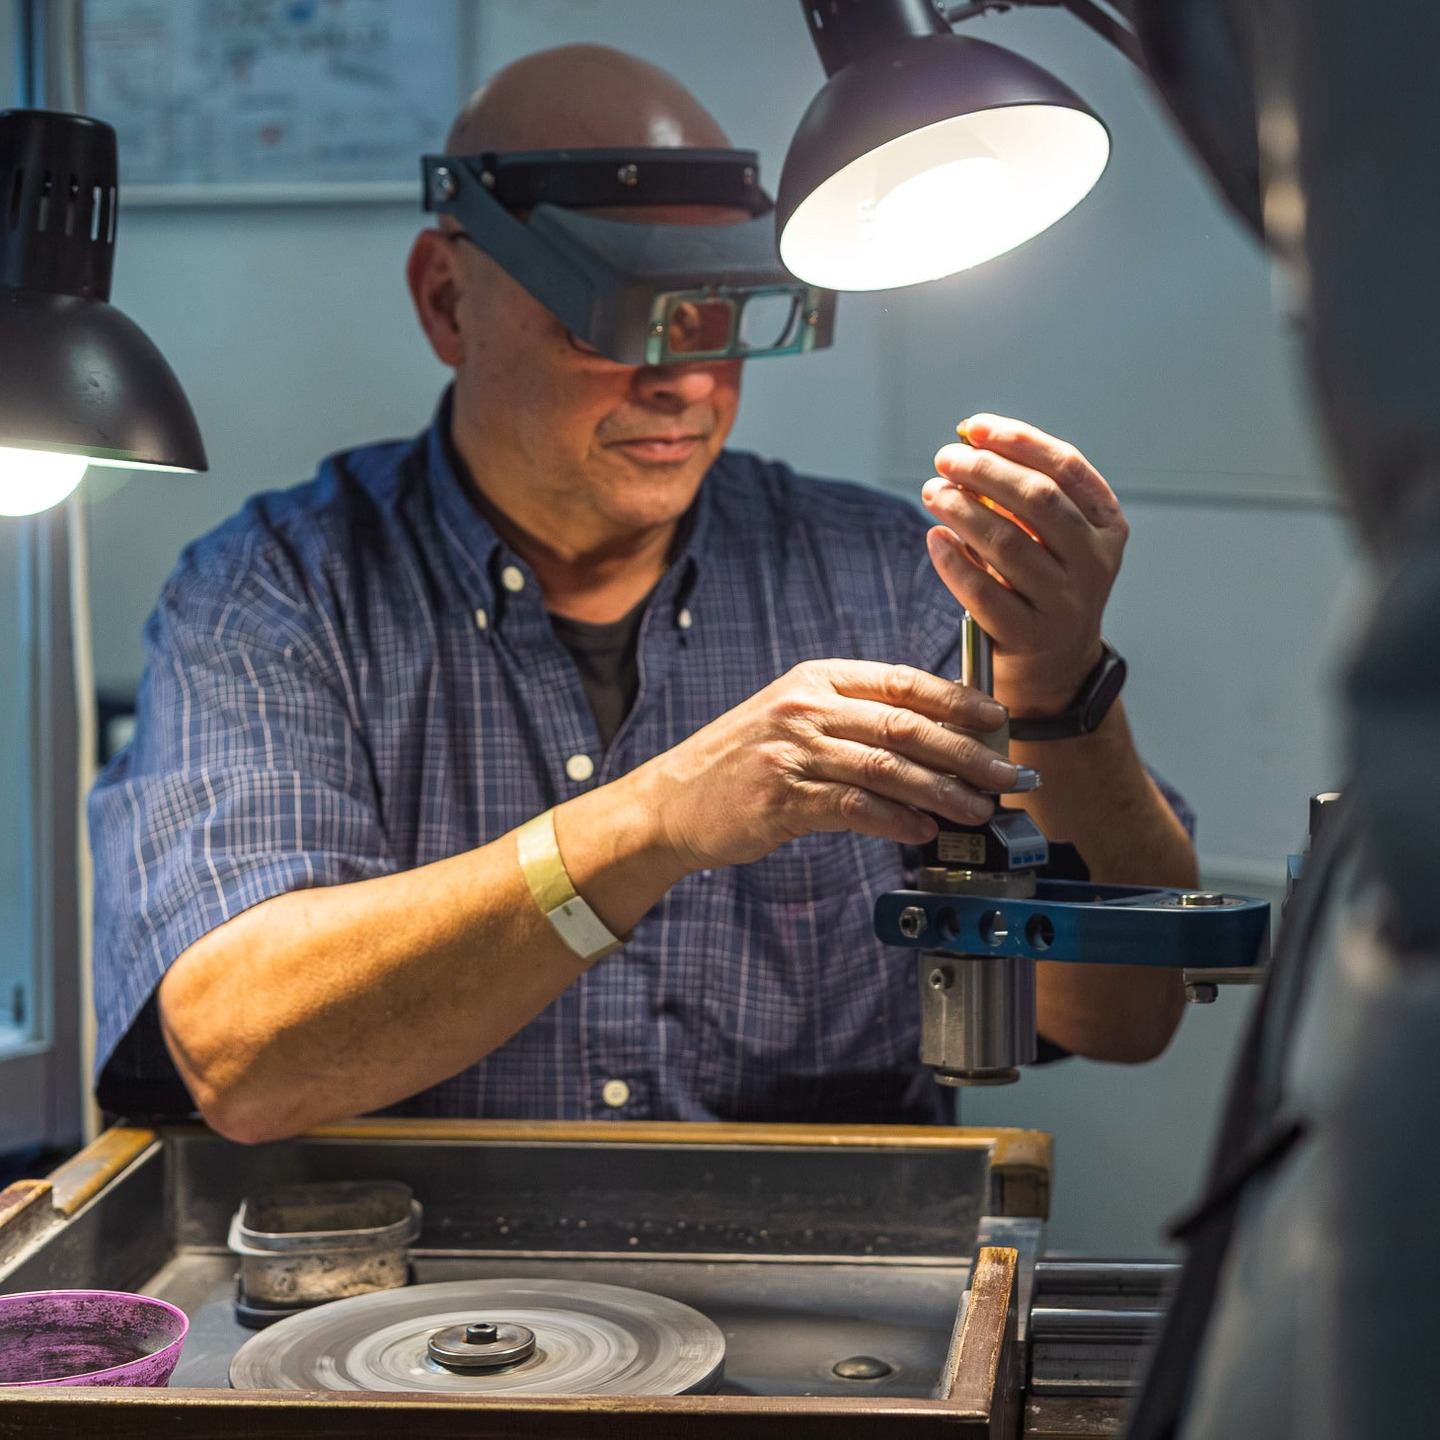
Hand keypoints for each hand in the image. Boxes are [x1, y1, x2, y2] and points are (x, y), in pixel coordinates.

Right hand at [635, 659, 1021, 873]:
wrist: (672, 801)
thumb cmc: (743, 762)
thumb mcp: (796, 719)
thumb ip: (856, 720)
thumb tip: (937, 739)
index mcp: (817, 678)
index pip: (902, 681)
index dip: (958, 700)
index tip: (997, 720)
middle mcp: (806, 707)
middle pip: (905, 725)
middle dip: (966, 751)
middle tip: (1006, 774)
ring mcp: (792, 750)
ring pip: (888, 767)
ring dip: (942, 791)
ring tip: (977, 811)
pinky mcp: (782, 797)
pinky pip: (855, 807)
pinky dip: (896, 820)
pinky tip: (921, 831)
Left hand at [923, 414, 1127, 714]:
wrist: (1054, 662)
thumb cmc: (1045, 581)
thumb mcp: (1055, 536)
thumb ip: (1023, 493)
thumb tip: (970, 444)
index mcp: (1107, 525)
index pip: (1065, 467)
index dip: (1017, 440)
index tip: (974, 427)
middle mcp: (1094, 562)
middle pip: (1038, 500)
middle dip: (985, 471)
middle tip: (945, 459)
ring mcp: (1065, 603)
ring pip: (1007, 544)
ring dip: (962, 510)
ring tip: (932, 492)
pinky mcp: (1029, 636)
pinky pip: (983, 592)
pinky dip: (953, 561)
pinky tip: (935, 537)